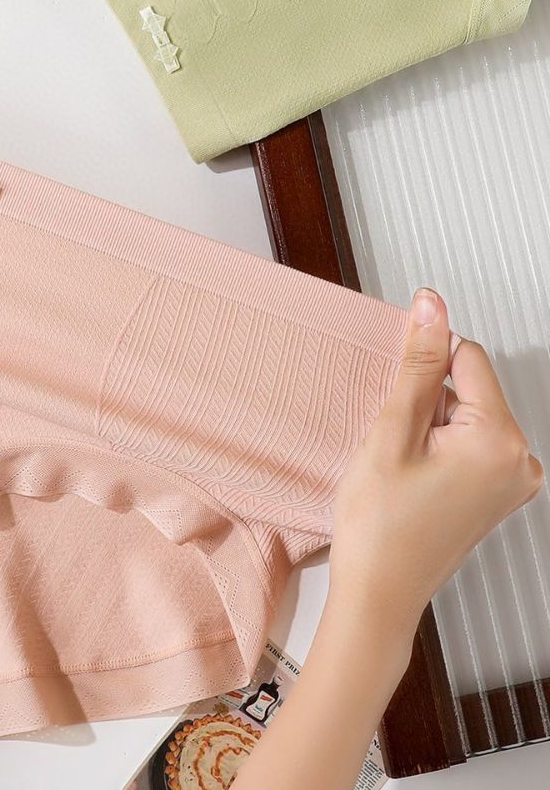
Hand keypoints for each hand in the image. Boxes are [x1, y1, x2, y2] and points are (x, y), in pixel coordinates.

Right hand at [329, 288, 542, 641]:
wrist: (378, 592)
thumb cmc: (380, 526)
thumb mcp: (391, 431)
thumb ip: (418, 363)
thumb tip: (432, 307)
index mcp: (500, 441)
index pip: (466, 356)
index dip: (422, 365)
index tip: (396, 393)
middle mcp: (521, 460)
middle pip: (468, 386)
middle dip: (425, 399)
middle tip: (394, 442)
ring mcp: (513, 479)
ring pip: (464, 412)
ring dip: (428, 422)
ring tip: (400, 462)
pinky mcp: (498, 490)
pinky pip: (468, 439)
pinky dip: (436, 443)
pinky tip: (412, 473)